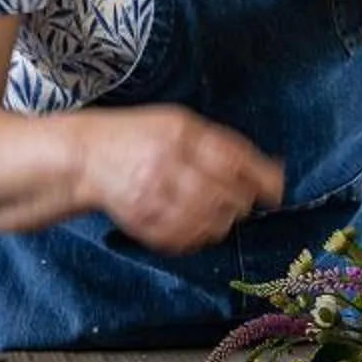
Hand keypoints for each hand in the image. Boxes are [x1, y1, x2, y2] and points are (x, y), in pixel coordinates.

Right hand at [76, 106, 284, 254]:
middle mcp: (165, 163)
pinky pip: (183, 238)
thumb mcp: (175, 122)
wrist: (85, 156)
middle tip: (241, 201)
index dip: (261, 179)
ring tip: (220, 214)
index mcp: (178, 132)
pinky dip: (199, 237)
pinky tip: (198, 226)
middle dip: (241, 202)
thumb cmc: (136, 136)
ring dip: (223, 222)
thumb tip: (270, 169)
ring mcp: (151, 195)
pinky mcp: (141, 221)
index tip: (276, 191)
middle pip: (224, 194)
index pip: (233, 160)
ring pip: (207, 221)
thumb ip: (218, 143)